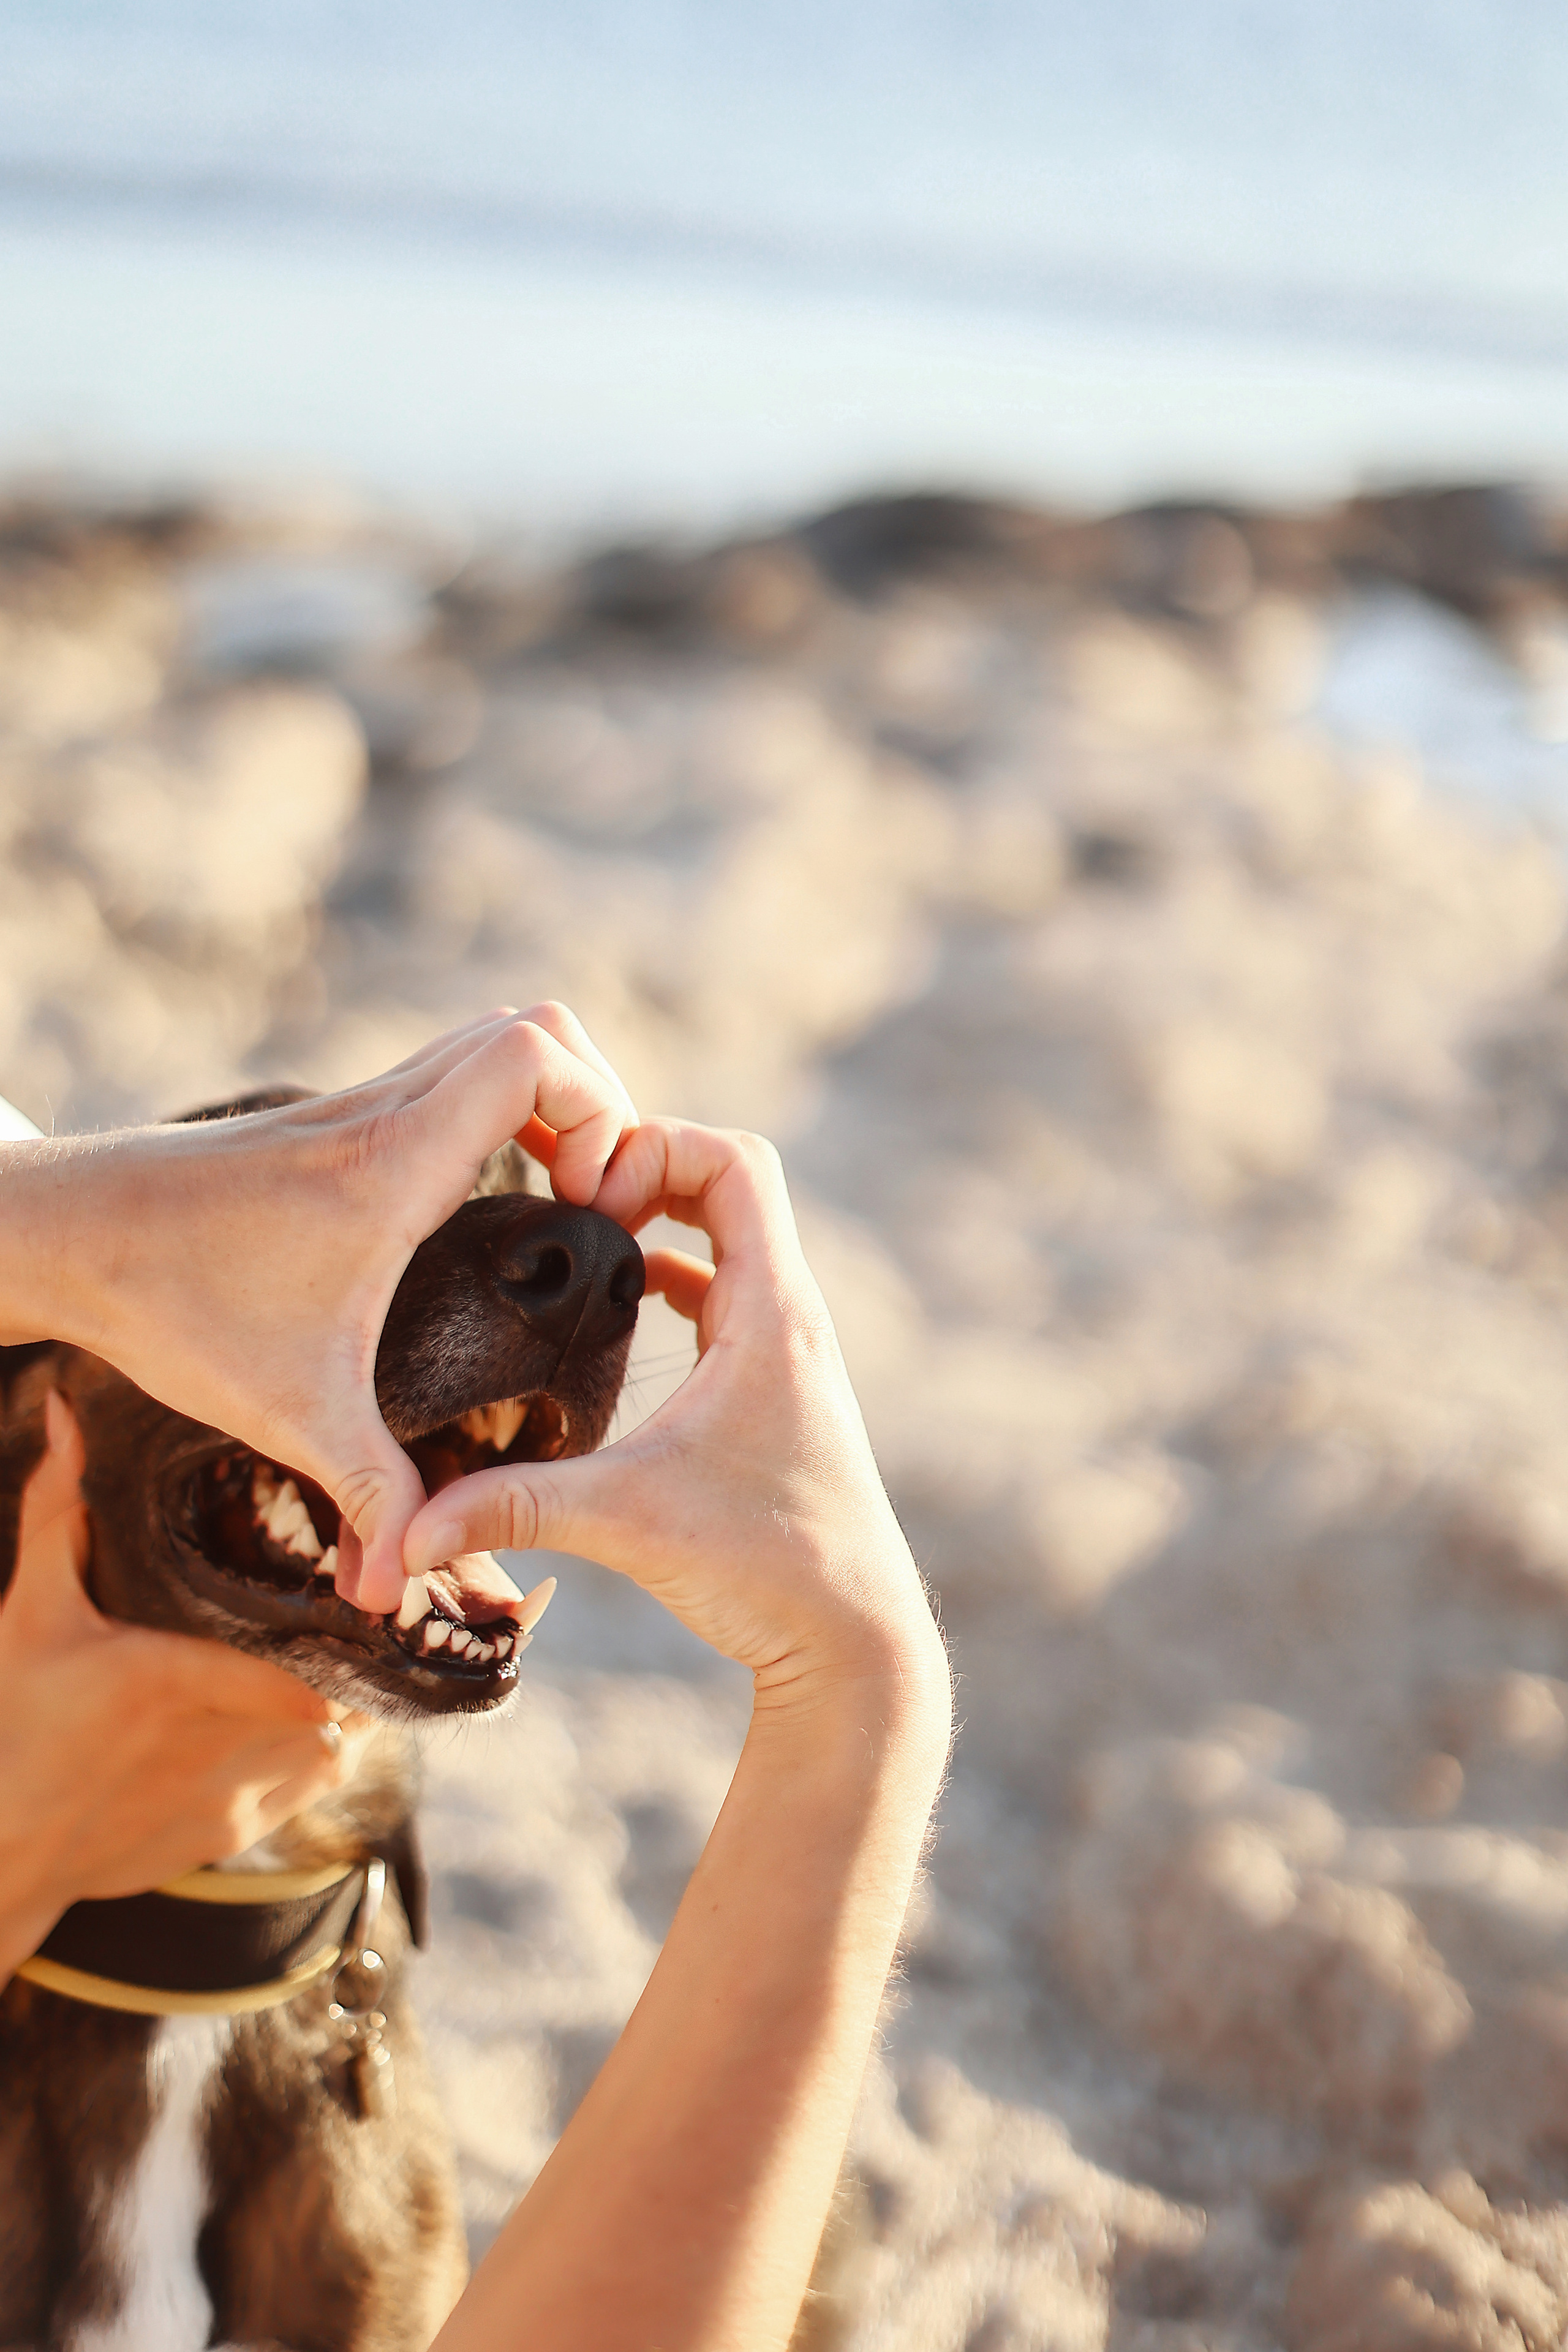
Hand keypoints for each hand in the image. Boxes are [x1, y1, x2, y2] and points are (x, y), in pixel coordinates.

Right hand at [0, 1394, 368, 1973]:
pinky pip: (318, 1781)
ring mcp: (242, 1792)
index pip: (314, 1651)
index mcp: (184, 1678)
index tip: (367, 1577)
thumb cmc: (15, 1721)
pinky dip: (326, 1744)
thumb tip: (65, 1412)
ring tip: (354, 1648)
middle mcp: (231, 1739)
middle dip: (364, 1651)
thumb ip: (58, 1511)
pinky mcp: (240, 1831)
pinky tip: (316, 1706)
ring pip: (346, 1740)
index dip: (356, 1620)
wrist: (2, 1851)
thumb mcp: (34, 1610)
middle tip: (368, 1602)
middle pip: (347, 1689)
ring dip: (352, 1697)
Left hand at [2, 1005, 636, 1613]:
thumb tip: (395, 1591)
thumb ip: (367, 1494)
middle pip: (536, 1027)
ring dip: (545, 1100)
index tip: (592, 1197)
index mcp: (395, 1162)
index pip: (534, 1054)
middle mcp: (384, 1114)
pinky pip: (443, 1074)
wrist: (65, 1233)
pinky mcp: (331, 1122)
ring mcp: (355, 1107)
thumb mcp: (288, 1410)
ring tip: (552, 1191)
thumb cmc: (172, 1303)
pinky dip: (491, 1110)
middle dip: (597, 1101)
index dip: (599, 1108)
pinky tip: (474, 1200)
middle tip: (590, 1193)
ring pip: (488, 1041)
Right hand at [405, 1120, 944, 1704]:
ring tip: (580, 1241)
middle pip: (727, 1180)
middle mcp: (788, 1316)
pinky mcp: (769, 1387)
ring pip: (726, 1236)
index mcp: (772, 1313)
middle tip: (572, 1208)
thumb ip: (514, 1510)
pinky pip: (721, 1292)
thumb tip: (409, 1525)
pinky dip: (669, 1275)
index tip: (590, 1205)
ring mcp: (783, 1349)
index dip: (657, 1150)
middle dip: (646, 1170)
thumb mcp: (627, 1523)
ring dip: (658, 1220)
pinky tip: (614, 1310)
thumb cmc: (767, 1568)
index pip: (735, 1162)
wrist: (852, 1639)